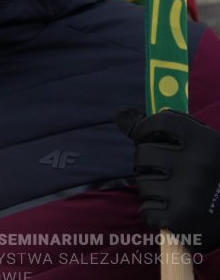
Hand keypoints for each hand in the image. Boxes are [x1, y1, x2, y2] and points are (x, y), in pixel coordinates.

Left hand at [116, 107, 219, 252]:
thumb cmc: (213, 177)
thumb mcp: (200, 146)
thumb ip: (162, 127)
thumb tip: (120, 114)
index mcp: (207, 142)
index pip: (160, 121)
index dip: (147, 129)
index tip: (148, 137)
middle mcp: (198, 164)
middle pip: (143, 153)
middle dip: (148, 164)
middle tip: (168, 174)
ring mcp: (188, 191)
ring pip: (142, 182)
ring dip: (152, 189)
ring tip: (174, 195)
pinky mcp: (179, 217)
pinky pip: (146, 210)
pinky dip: (155, 213)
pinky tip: (174, 213)